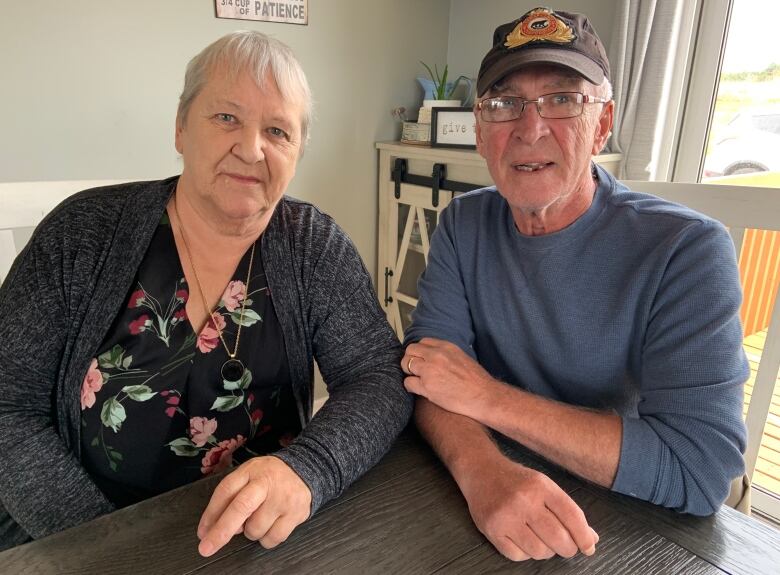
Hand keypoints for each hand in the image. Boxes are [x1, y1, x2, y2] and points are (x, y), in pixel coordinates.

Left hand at [197, 456, 311, 556]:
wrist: (305, 468)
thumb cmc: (269, 477)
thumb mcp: (248, 476)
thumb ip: (230, 497)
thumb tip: (210, 529)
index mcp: (251, 471)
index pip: (226, 491)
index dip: (211, 514)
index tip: (202, 533)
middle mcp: (267, 483)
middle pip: (241, 508)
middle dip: (221, 531)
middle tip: (206, 548)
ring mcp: (283, 498)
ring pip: (255, 529)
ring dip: (251, 531)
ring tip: (259, 517)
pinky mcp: (296, 513)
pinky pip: (272, 539)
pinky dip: (266, 538)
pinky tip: (270, 525)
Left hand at [402, 338, 496, 418]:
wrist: (484, 396)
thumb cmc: (477, 381)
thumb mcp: (462, 357)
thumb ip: (446, 354)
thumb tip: (435, 356)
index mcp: (446, 347)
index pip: (422, 342)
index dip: (420, 352)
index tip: (421, 359)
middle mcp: (436, 356)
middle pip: (410, 350)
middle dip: (410, 359)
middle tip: (415, 370)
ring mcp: (430, 370)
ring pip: (406, 364)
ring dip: (410, 372)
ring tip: (417, 380)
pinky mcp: (427, 387)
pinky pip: (408, 383)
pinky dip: (411, 387)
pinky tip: (418, 390)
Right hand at [459, 453, 597, 560]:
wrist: (480, 470)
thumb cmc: (517, 481)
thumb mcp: (544, 486)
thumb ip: (567, 510)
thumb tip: (591, 538)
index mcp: (541, 486)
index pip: (572, 516)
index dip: (584, 536)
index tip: (588, 547)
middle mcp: (523, 500)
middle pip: (558, 538)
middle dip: (568, 548)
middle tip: (566, 547)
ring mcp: (505, 516)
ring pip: (539, 551)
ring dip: (545, 551)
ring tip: (540, 539)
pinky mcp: (491, 529)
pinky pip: (517, 556)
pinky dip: (525, 553)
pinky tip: (522, 540)